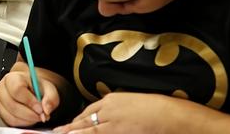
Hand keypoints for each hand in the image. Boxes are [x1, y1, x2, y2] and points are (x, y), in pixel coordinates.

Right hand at [0, 69, 60, 126]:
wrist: (31, 91)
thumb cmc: (37, 88)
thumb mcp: (48, 89)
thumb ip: (50, 97)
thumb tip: (46, 109)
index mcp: (13, 78)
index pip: (17, 89)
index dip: (29, 101)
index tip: (40, 108)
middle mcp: (2, 88)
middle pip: (12, 104)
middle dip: (29, 113)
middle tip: (40, 115)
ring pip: (11, 115)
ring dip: (27, 119)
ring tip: (36, 116)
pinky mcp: (1, 112)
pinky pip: (10, 122)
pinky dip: (22, 123)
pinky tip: (29, 118)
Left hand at [55, 92, 178, 133]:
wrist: (171, 115)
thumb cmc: (159, 110)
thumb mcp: (135, 104)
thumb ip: (121, 110)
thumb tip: (115, 117)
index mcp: (113, 99)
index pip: (91, 109)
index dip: (80, 118)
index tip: (72, 124)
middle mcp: (109, 108)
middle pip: (86, 118)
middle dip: (72, 126)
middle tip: (58, 131)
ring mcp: (112, 121)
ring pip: (89, 127)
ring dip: (74, 132)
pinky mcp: (118, 131)